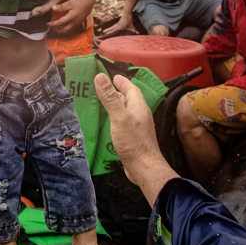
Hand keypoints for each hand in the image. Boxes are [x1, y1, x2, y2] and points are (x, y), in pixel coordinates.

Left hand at [49, 0, 94, 35]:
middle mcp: (74, 23)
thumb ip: (61, 7)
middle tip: (49, 27)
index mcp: (72, 17)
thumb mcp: (69, 3)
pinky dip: (64, 30)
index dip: (53, 24)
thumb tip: (52, 8)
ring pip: (67, 31)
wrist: (88, 2)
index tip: (47, 23)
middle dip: (56, 30)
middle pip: (63, 30)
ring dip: (59, 31)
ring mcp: (76, 24)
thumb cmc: (78, 2)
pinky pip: (70, 30)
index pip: (60, 23)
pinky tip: (59, 28)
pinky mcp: (77, 24)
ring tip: (53, 28)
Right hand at [95, 74, 177, 203]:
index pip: (132, 90)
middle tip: (109, 88)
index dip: (123, 82)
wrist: (144, 168)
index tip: (115, 77)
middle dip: (120, 92)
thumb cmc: (134, 142)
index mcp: (139, 107)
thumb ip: (110, 98)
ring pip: (128, 111)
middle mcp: (140, 116)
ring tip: (108, 103)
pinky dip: (118, 118)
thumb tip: (100, 77)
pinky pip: (126, 122)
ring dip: (119, 105)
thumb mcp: (119, 117)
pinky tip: (111, 123)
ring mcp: (139, 128)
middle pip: (130, 100)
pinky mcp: (135, 138)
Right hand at [100, 10, 134, 39]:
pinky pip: (114, 25)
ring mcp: (118, 23)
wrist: (127, 12)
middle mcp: (118, 25)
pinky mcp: (118, 22)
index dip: (110, 32)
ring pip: (112, 26)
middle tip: (104, 32)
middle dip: (108, 30)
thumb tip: (138, 33)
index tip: (107, 33)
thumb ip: (134, 30)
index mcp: (120, 27)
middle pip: (112, 28)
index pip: (114, 30)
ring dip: (109, 28)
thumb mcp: (132, 25)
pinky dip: (112, 27)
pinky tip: (111, 28)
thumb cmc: (129, 19)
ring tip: (105, 30)